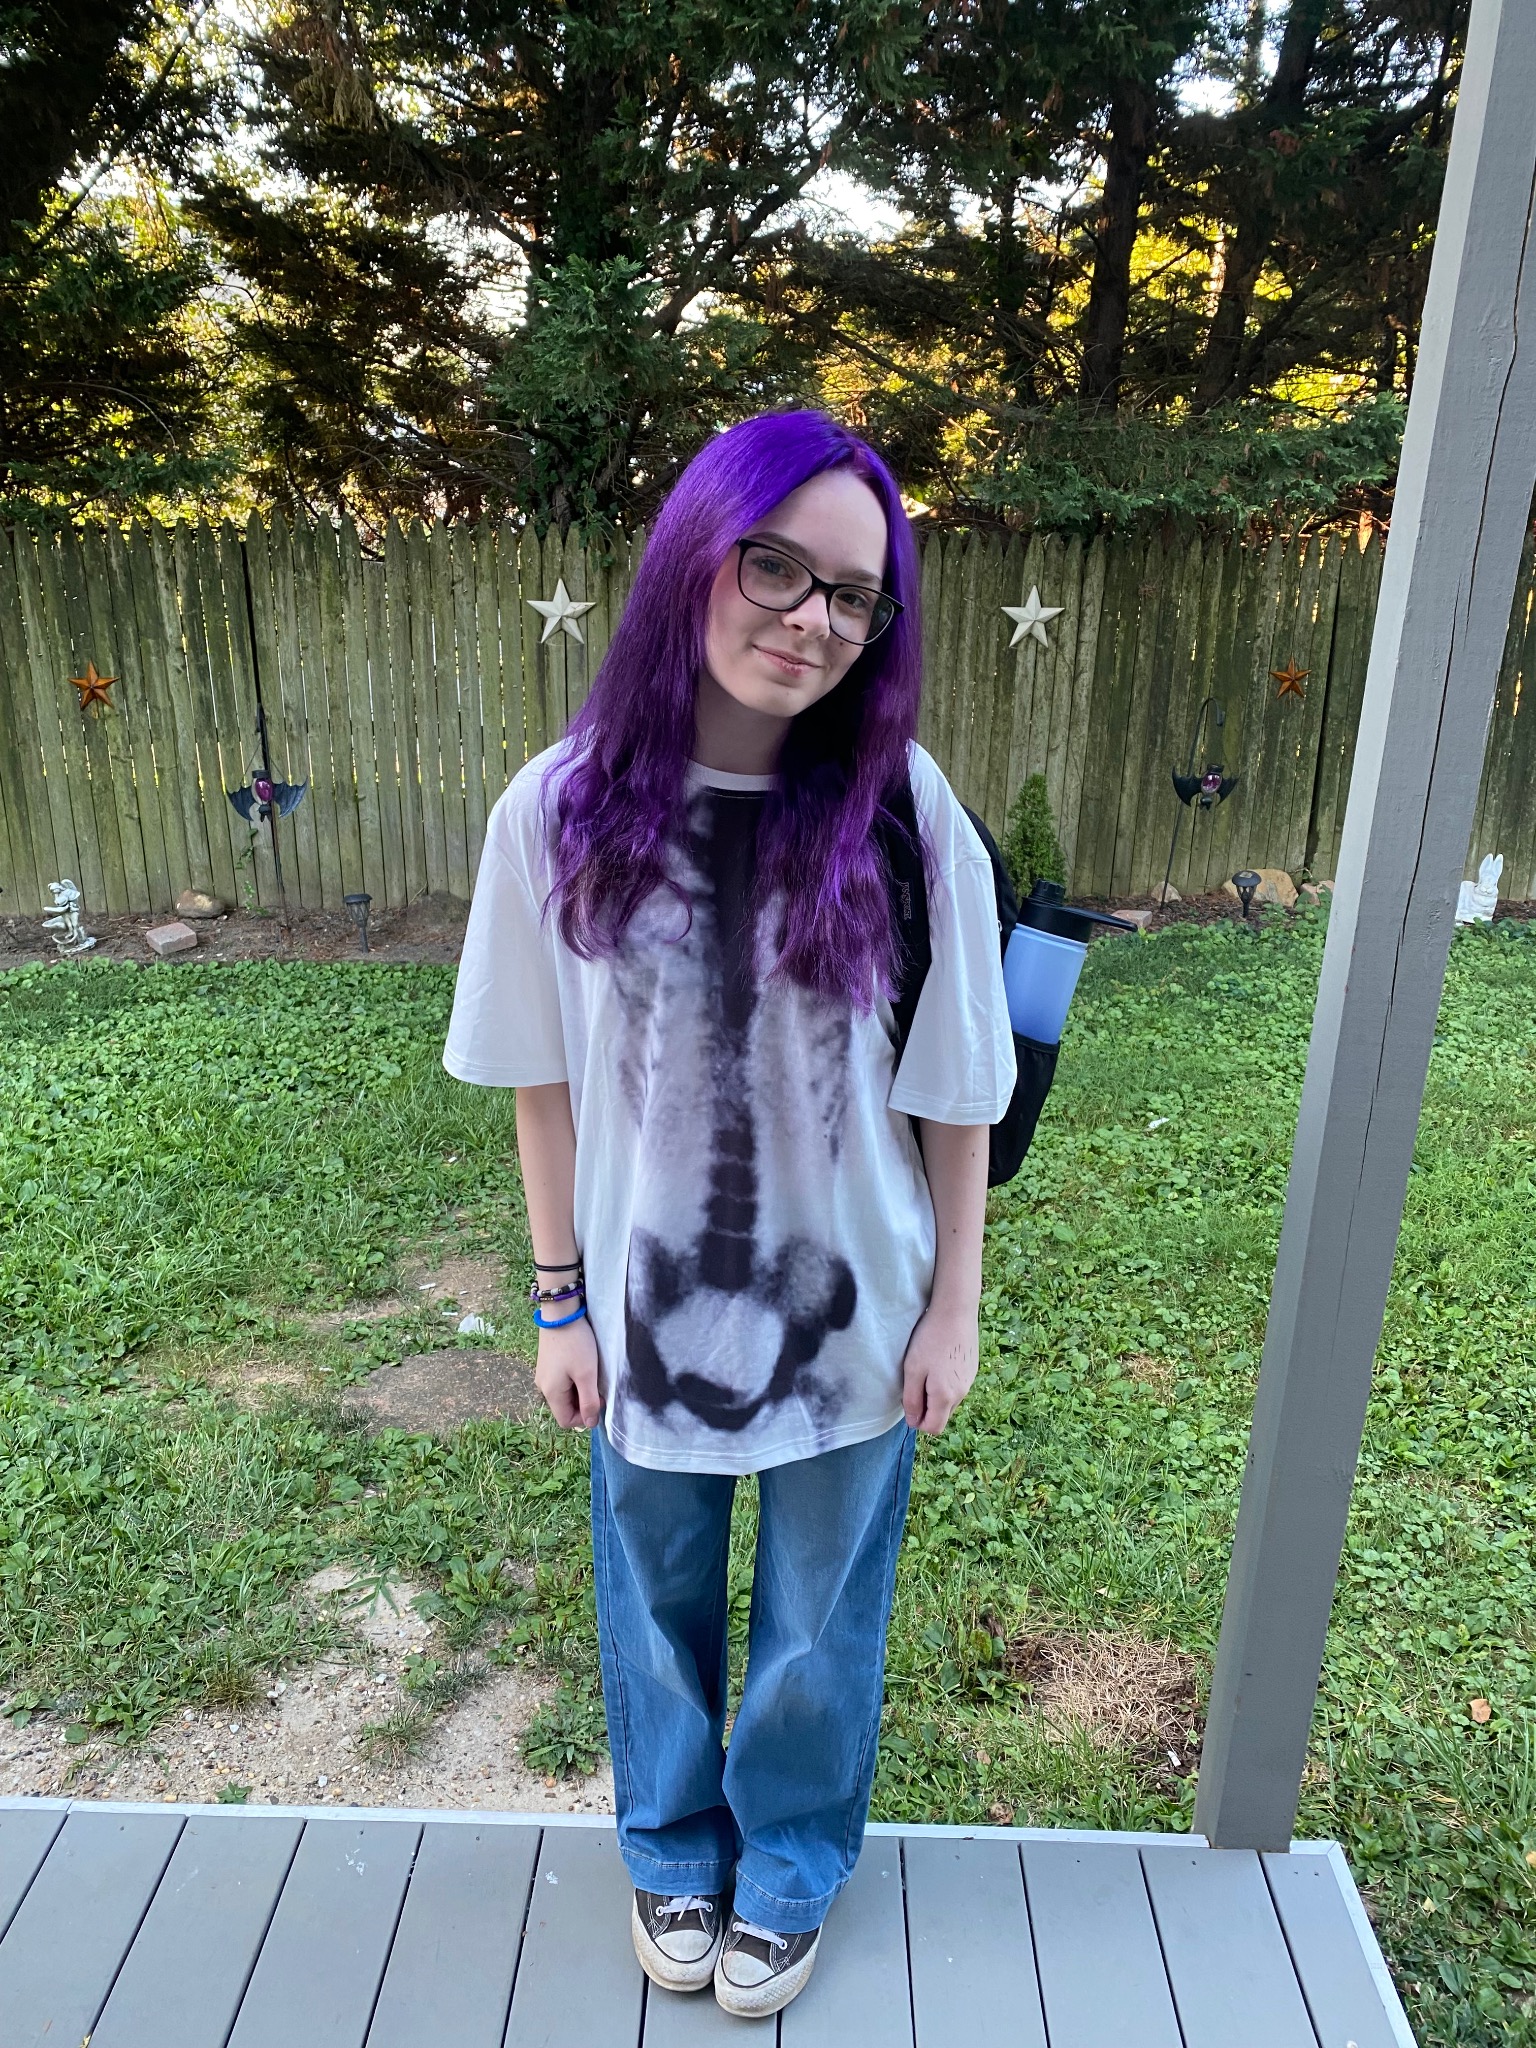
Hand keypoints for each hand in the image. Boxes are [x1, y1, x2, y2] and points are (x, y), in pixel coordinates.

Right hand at [535, 1314, 601, 1429]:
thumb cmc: (575, 1344)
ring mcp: (544, 1374)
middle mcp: (543, 1386)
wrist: (560, 1313)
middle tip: (597, 1386)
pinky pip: (561, 1382)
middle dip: (583, 1403)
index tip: (598, 1399)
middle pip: (564, 1408)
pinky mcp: (547, 1364)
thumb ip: (589, 1401)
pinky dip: (573, 1380)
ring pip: (564, 1395)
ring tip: (591, 1374)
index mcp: (551, 1393)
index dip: (584, 1417)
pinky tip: (582, 1366)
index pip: (565, 1421)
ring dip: (579, 1391)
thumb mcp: (587, 1374)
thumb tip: (589, 1424)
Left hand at [901, 1299, 978, 1434]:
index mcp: (945, 1397)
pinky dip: (946, 1381)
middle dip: (927, 1408)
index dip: (918, 1422)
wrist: (956, 1311)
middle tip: (915, 1382)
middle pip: (942, 1415)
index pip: (934, 1428)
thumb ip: (912, 1399)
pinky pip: (957, 1385)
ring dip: (937, 1394)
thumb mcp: (912, 1369)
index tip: (909, 1402)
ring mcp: (970, 1381)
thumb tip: (914, 1422)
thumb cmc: (930, 1339)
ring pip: (950, 1400)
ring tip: (927, 1369)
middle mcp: (961, 1393)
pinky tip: (939, 1360)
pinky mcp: (973, 1368)